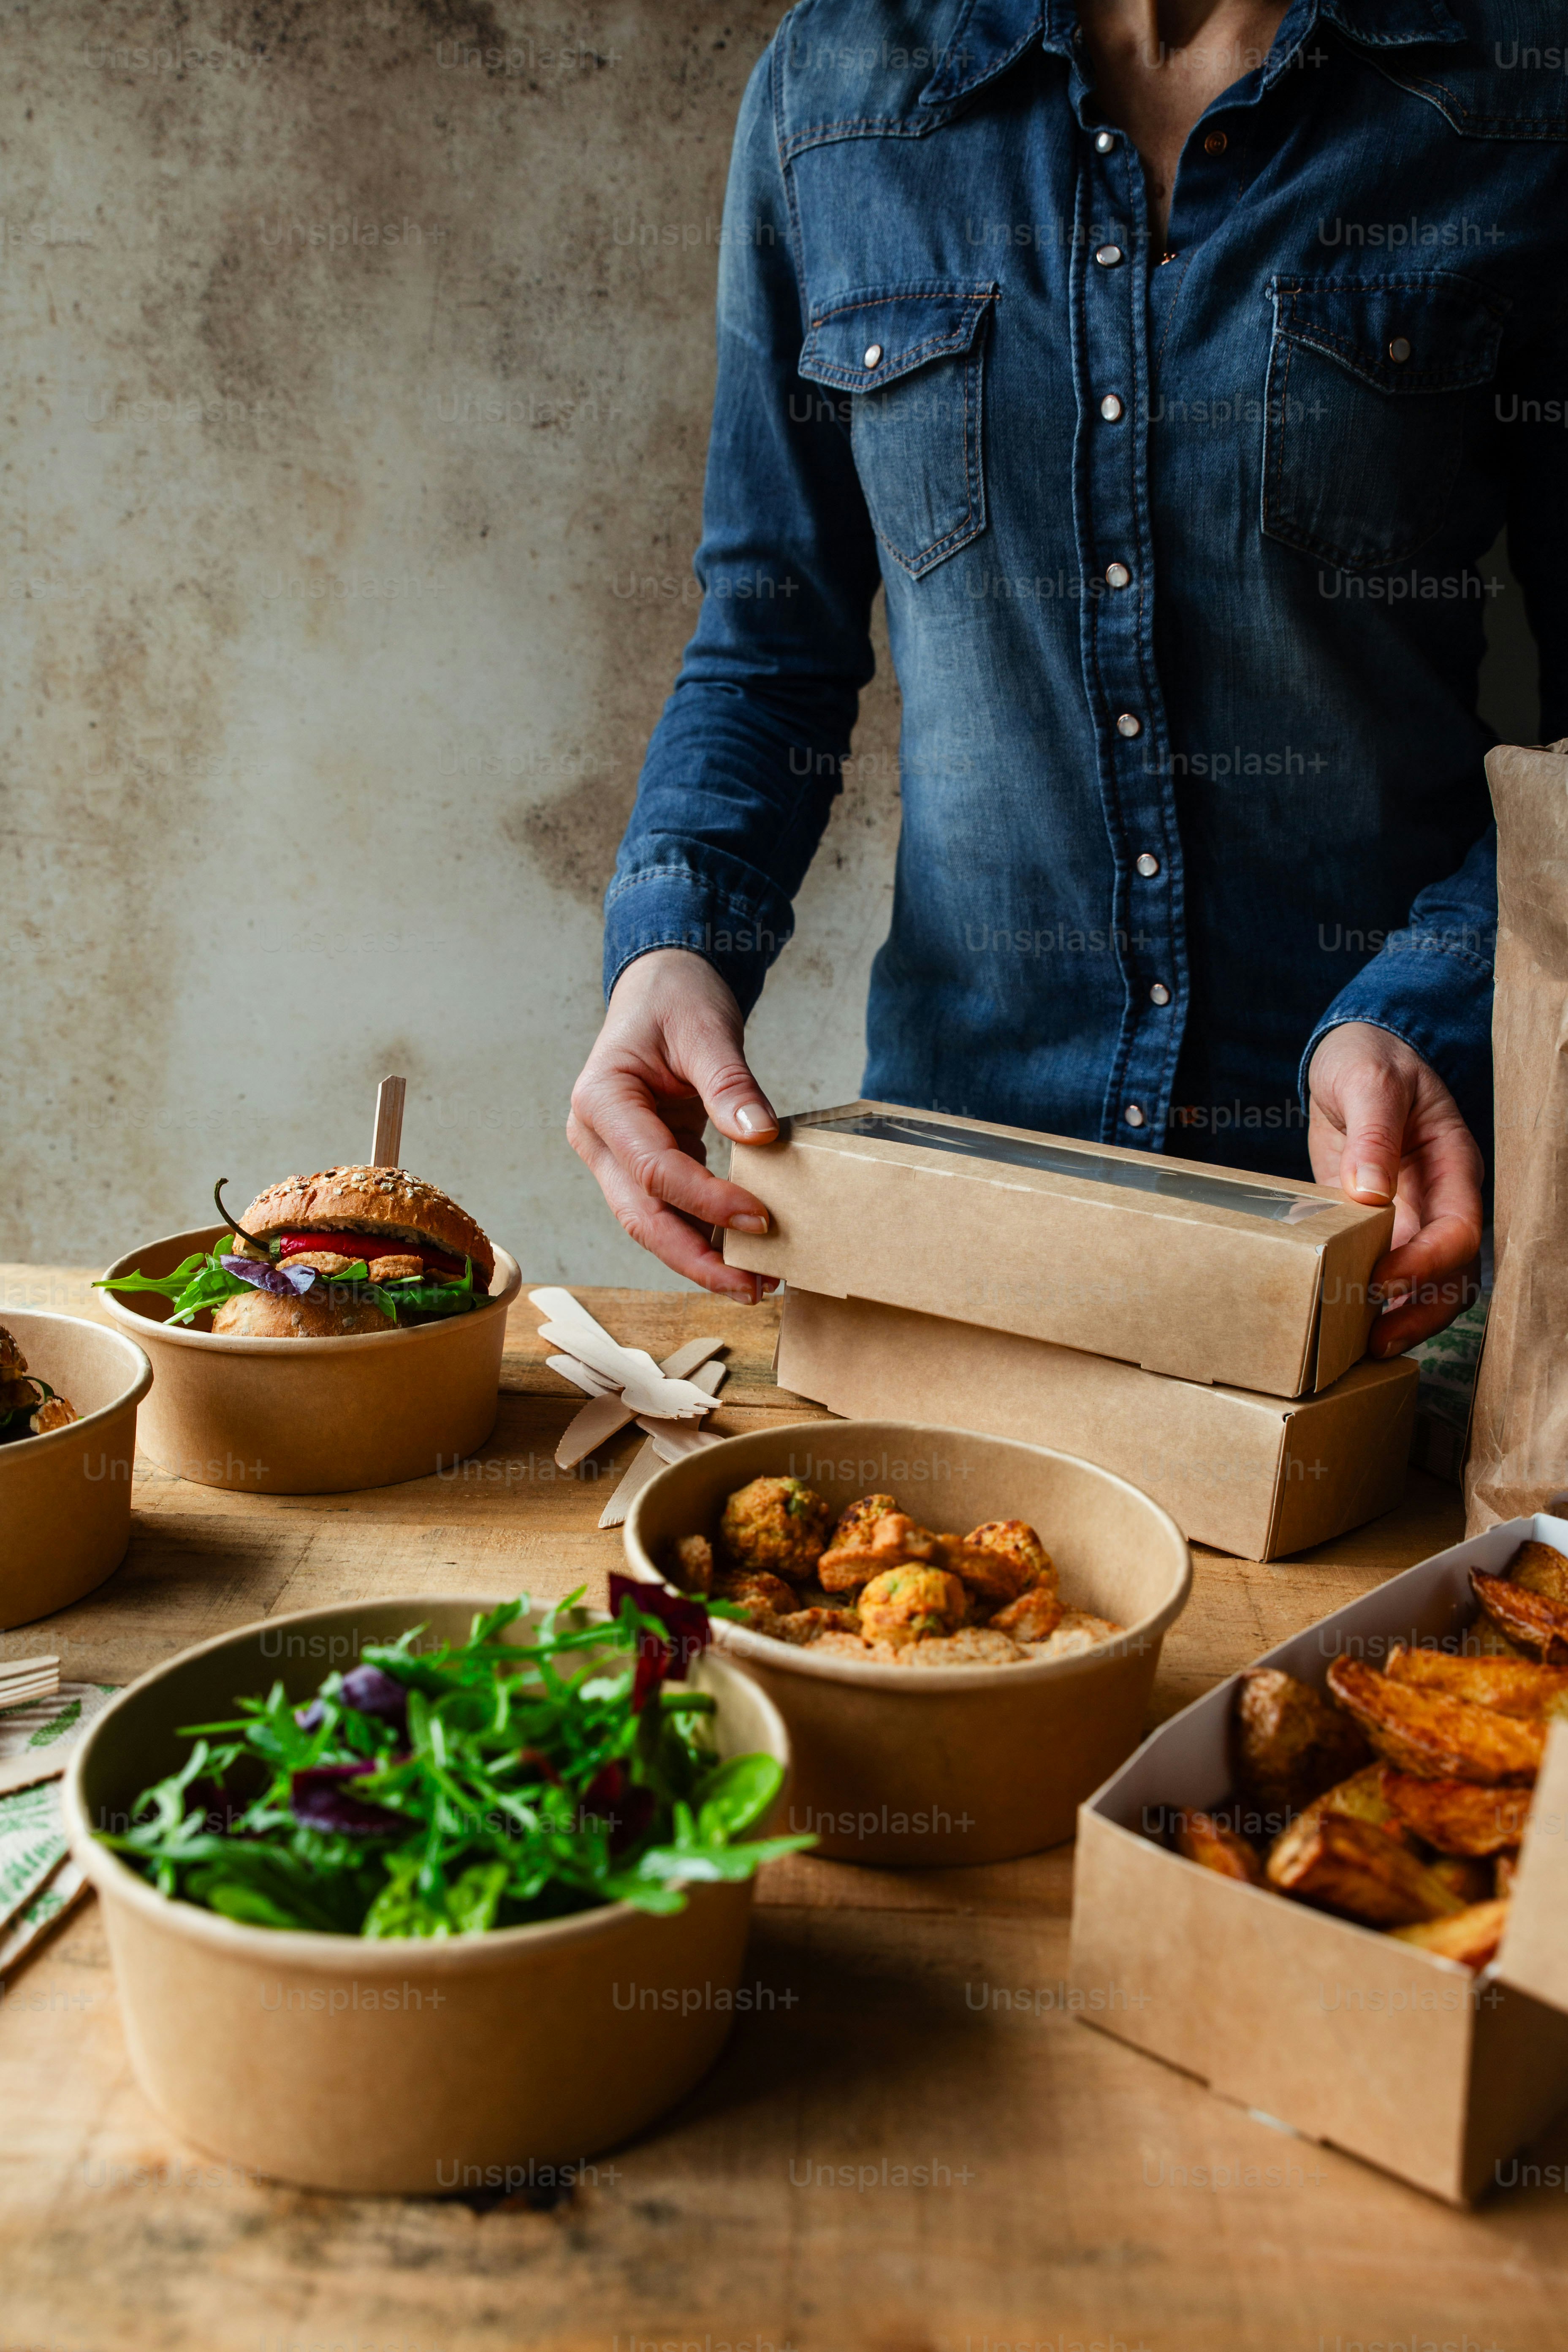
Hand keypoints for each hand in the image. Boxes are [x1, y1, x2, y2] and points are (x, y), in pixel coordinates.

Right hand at [568, 949, 780, 1301]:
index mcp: (601, 1100)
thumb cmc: (675, 999)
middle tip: (753, 1287)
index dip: (707, 1201)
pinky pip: (668, 1207)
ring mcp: (613, 1154)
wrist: (661, 986)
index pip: (653, 1169)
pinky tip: (740, 1252)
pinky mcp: (640, 1161)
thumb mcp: (706, 1028)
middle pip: (641, 1215)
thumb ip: (730, 1083)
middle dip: (696, 1258)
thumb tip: (761, 1135)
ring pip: (650, 1222)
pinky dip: (702, 1232)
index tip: (761, 1219)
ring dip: (699, 1256)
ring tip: (755, 1282)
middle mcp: (596, 1136)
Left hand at [1306, 1022, 1482, 1355]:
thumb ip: (1372, 1131)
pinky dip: (1371, 1302)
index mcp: (1452, 1164)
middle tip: (1373, 1340)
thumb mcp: (1367, 1080)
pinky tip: (1342, 1324)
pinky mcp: (1375, 1226)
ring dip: (1401, 1319)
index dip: (1426, 1265)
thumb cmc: (1368, 1058)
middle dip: (1421, 1313)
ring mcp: (1411, 1216)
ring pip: (1428, 1286)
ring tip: (1358, 1347)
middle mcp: (1440, 1199)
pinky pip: (1386, 1272)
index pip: (1459, 1231)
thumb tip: (1371, 1191)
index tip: (1380, 1281)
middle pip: (1454, 1275)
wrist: (1351, 1055)